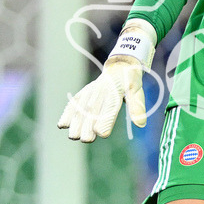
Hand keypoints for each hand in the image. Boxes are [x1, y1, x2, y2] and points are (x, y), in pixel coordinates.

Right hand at [58, 19, 155, 141]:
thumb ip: (137, 106)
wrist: (120, 63)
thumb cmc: (130, 80)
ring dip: (76, 122)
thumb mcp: (137, 91)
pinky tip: (62, 125)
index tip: (101, 134)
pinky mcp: (84, 92)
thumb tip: (141, 124)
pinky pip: (74, 102)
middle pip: (93, 109)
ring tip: (73, 136)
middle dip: (88, 125)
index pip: (110, 106)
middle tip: (86, 139)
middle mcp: (101, 90)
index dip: (106, 120)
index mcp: (116, 89)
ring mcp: (91, 90)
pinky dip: (67, 112)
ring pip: (81, 107)